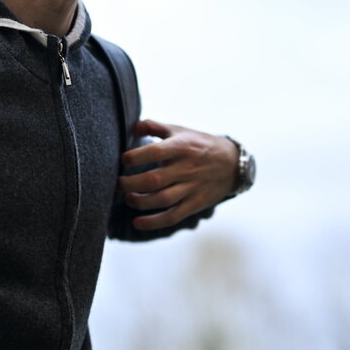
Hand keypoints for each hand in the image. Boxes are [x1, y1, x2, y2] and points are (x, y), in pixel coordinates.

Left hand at [117, 118, 238, 231]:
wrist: (232, 164)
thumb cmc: (199, 145)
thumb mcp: (180, 131)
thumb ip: (155, 127)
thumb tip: (132, 127)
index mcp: (181, 147)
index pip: (155, 152)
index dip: (135, 157)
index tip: (123, 160)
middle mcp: (186, 168)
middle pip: (153, 180)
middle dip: (130, 183)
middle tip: (117, 183)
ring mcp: (191, 188)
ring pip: (162, 199)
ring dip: (139, 201)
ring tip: (128, 198)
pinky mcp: (194, 204)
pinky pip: (172, 216)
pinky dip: (153, 222)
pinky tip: (137, 222)